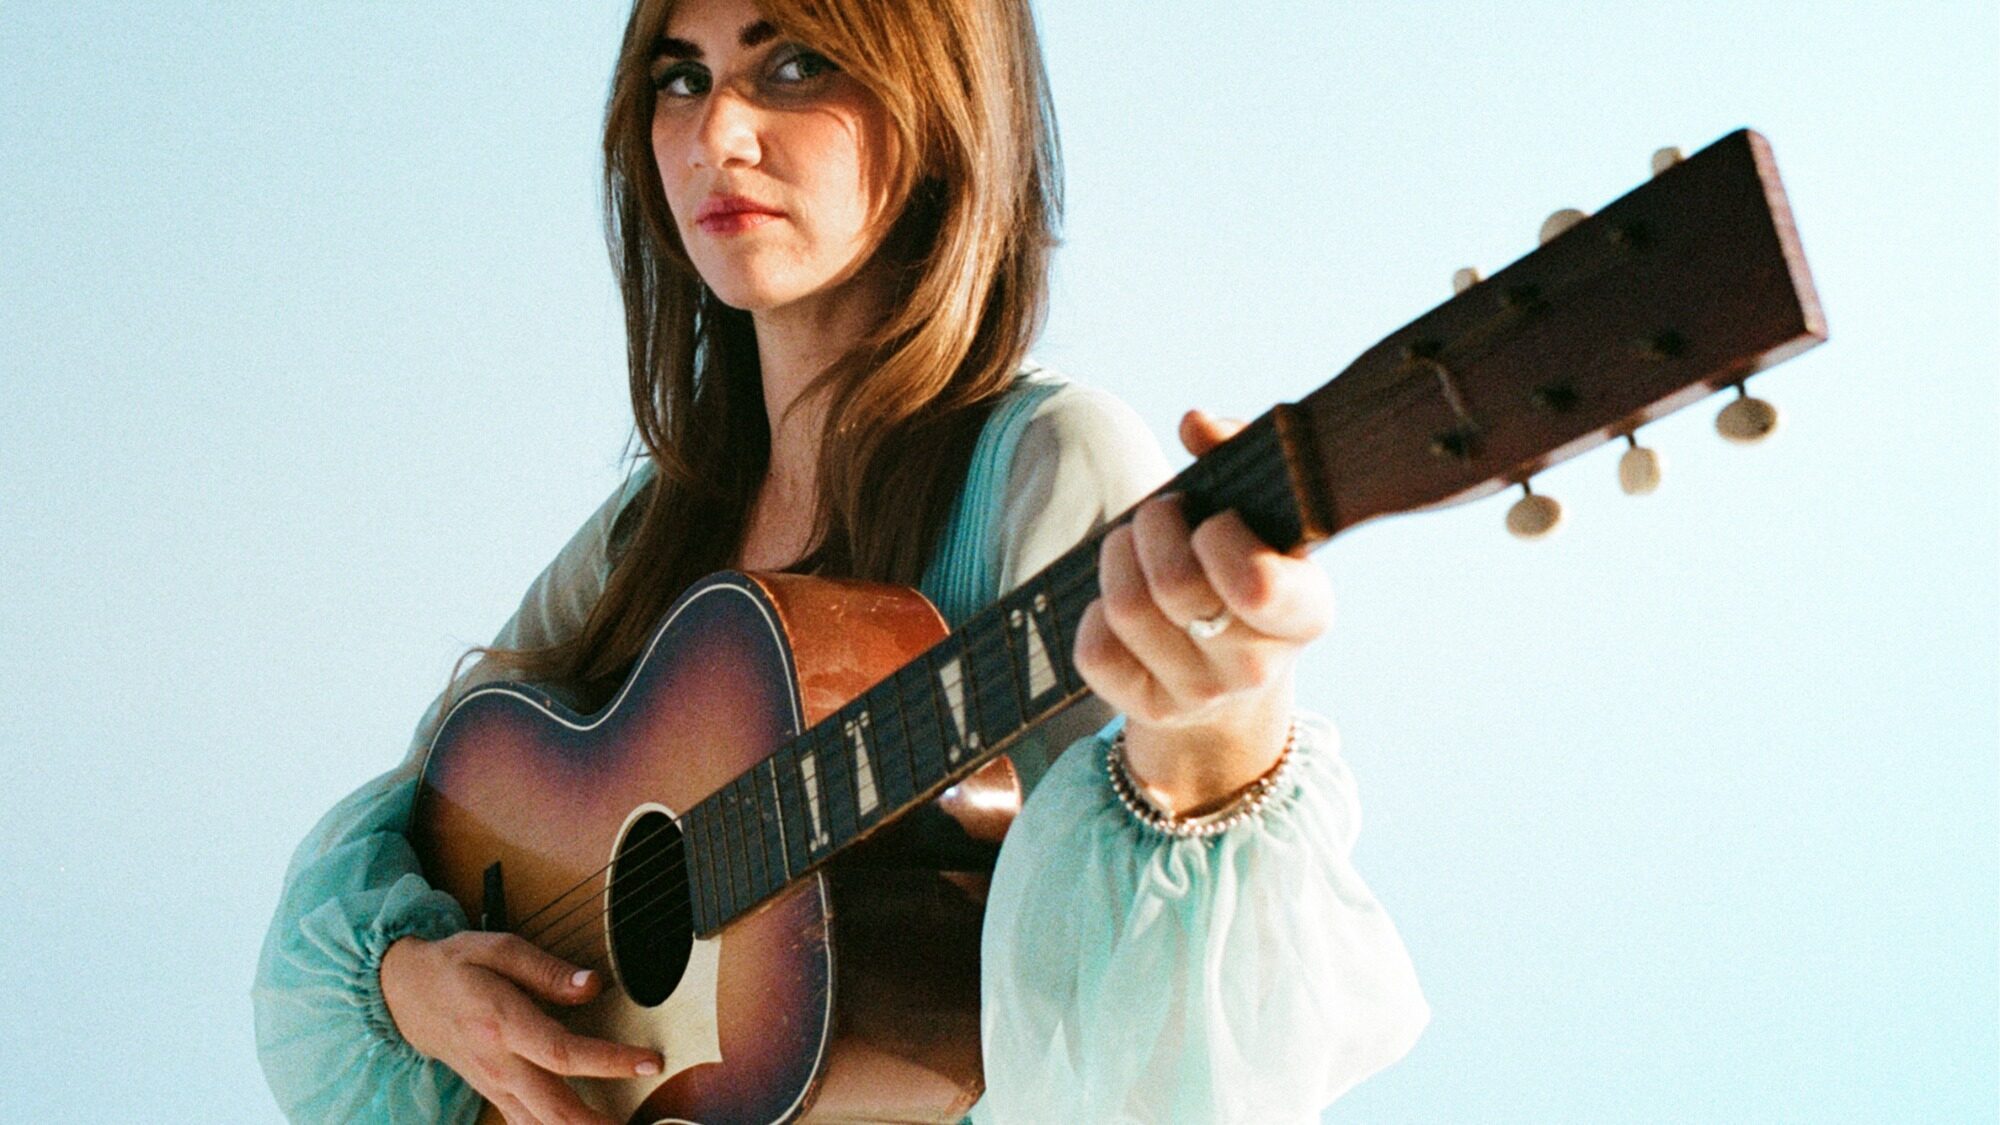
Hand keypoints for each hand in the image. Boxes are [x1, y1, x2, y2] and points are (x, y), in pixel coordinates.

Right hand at [380, 932, 662, 1124]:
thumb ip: (548, 970)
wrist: (405, 994)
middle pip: (555, 1109)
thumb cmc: (456, 966)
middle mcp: (499, 1064)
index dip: (610, 1062)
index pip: (563, 1053)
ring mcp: (495, 1086)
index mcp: (503, 1023)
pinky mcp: (495, 1095)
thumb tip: (592, 985)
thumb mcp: (499, 949)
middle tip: (644, 1121)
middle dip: (600, 1123)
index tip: (649, 1061)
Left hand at [1073, 409, 1334, 814]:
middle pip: (1175, 584)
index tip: (1215, 520)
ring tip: (1132, 545)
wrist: (1230, 668)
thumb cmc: (1244, 566)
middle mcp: (1258, 665)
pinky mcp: (1151, 710)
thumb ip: (1237, 453)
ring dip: (1117, 556)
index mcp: (1305, 611)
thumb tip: (1195, 422)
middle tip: (1160, 515)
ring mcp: (1202, 694)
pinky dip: (1094, 613)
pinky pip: (1094, 652)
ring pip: (1127, 610)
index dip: (1218, 536)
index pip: (1255, 585)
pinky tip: (1117, 602)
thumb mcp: (1260, 515)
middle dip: (1154, 525)